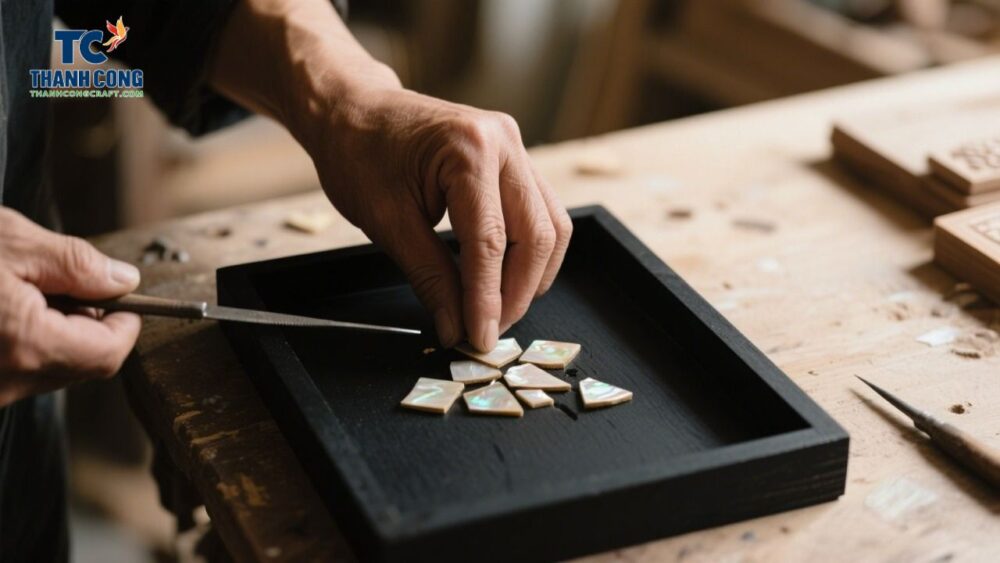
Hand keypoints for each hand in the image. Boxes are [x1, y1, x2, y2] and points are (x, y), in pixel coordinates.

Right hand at [0, 208, 141, 405]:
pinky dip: (20, 341)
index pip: (109, 353)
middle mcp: (5, 383)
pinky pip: (14, 370)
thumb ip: (75, 265)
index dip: (125, 322)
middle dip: (86, 322)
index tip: (122, 295)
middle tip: (61, 283)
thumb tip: (124, 280)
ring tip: (22, 290)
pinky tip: (2, 307)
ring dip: (51, 331)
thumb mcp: (11, 243)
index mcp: (26, 345)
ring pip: (46, 368)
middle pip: (80, 364)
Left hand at [303, 88, 572, 350]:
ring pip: (551, 224)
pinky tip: (505, 276)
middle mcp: (502, 142)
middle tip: (491, 330)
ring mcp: (514, 146)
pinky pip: (540, 211)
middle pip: (537, 234)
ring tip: (499, 308)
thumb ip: (429, 277)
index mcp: (467, 151)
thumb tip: (457, 326)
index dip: (488, 299)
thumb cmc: (359, 155)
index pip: (491, 242)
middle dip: (518, 292)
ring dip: (532, 274)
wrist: (353, 110)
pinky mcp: (514, 157)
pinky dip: (529, 250)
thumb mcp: (387, 223)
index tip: (480, 338)